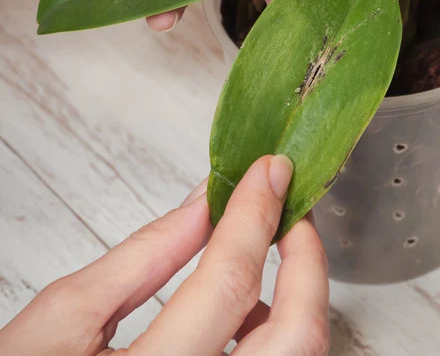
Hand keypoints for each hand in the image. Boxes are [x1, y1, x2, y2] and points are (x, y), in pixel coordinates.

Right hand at [0, 156, 330, 354]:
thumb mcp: (62, 320)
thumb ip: (145, 257)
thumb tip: (207, 203)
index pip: (229, 282)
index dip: (256, 215)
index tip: (271, 172)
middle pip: (297, 334)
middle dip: (308, 261)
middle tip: (291, 215)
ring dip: (294, 300)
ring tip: (260, 258)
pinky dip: (273, 336)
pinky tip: (242, 316)